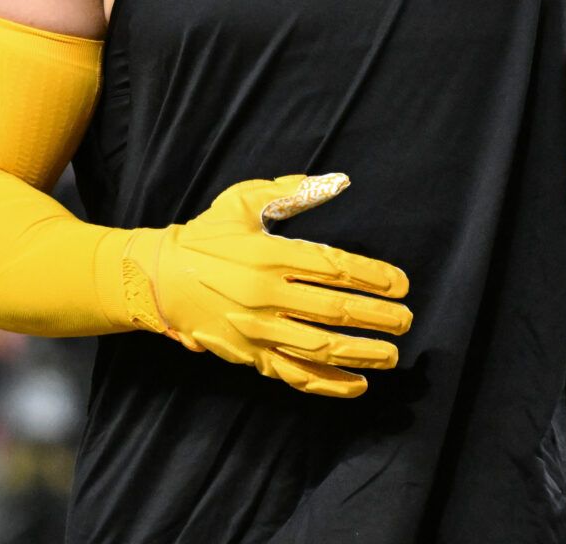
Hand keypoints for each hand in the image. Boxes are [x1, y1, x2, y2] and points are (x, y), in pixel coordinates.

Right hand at [123, 173, 411, 398]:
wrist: (158, 279)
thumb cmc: (207, 235)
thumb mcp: (244, 201)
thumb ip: (293, 192)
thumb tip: (339, 181)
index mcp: (269, 254)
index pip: (335, 267)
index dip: (374, 277)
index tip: (402, 284)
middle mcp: (266, 295)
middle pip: (334, 309)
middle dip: (378, 317)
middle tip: (407, 319)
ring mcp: (257, 330)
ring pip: (319, 347)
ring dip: (362, 352)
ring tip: (392, 353)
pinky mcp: (248, 355)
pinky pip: (294, 375)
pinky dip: (327, 384)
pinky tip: (357, 384)